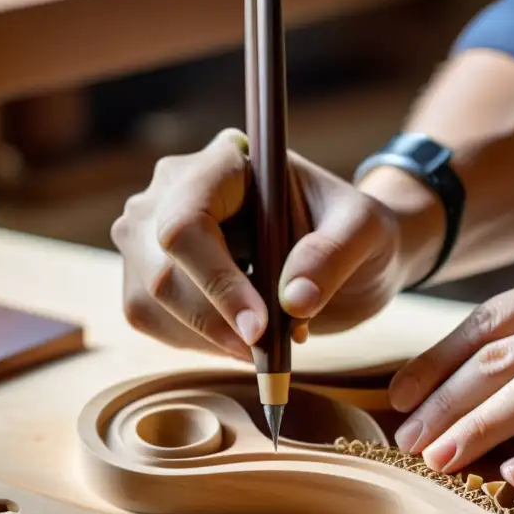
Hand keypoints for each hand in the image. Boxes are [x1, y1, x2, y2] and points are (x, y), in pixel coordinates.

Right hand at [111, 128, 408, 358]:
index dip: (217, 281)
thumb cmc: (355, 230)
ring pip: (150, 301)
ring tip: (265, 342)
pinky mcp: (147, 270)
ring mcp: (151, 230)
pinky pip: (150, 319)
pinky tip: (241, 338)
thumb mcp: (366, 231)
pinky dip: (197, 343)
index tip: (260, 328)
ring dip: (208, 337)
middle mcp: (174, 189)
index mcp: (224, 163)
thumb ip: (334, 255)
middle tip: (266, 350)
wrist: (347, 252)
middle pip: (161, 268)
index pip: (187, 221)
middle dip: (215, 321)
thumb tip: (294, 300)